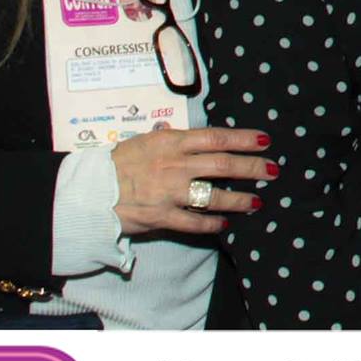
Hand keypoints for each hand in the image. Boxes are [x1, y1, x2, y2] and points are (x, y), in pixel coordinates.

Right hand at [110, 127, 270, 236]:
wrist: (88, 191)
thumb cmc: (116, 163)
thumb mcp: (145, 141)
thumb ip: (171, 140)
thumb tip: (192, 136)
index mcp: (171, 142)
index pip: (217, 137)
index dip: (244, 138)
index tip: (265, 140)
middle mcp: (175, 165)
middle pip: (223, 165)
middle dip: (253, 168)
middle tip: (273, 171)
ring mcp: (170, 192)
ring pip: (215, 196)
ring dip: (240, 200)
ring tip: (257, 202)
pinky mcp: (162, 217)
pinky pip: (194, 222)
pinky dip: (212, 223)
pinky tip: (224, 224)